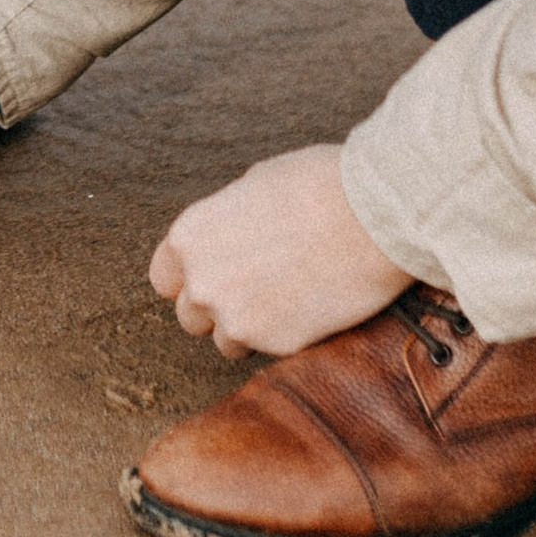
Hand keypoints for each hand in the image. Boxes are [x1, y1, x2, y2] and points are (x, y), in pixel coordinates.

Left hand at [149, 145, 410, 360]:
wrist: (371, 216)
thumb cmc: (318, 185)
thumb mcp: (253, 186)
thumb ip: (226, 222)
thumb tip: (229, 234)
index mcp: (189, 237)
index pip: (164, 280)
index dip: (191, 278)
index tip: (216, 275)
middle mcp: (202, 283)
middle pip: (191, 316)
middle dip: (219, 306)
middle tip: (257, 287)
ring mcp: (236, 319)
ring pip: (227, 342)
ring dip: (249, 327)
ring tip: (286, 298)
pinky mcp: (275, 344)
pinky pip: (267, 351)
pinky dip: (285, 336)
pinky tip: (310, 306)